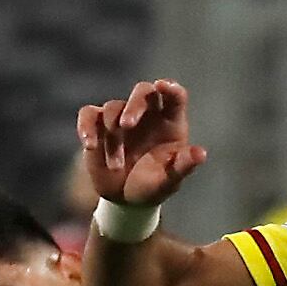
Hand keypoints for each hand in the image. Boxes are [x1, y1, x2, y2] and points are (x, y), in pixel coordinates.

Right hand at [76, 79, 208, 206]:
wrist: (125, 199)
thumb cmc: (153, 185)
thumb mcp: (170, 181)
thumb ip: (183, 166)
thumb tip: (200, 154)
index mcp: (170, 123)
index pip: (175, 97)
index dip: (171, 89)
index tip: (163, 86)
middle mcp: (147, 114)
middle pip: (143, 91)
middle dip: (135, 103)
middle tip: (128, 124)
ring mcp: (121, 117)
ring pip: (113, 107)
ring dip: (113, 136)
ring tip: (116, 166)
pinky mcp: (97, 124)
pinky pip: (89, 114)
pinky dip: (86, 127)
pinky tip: (90, 144)